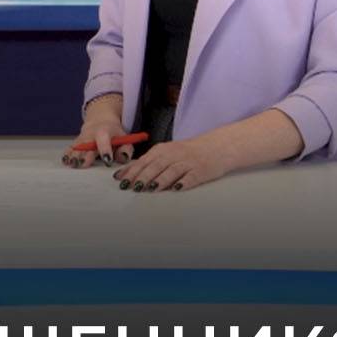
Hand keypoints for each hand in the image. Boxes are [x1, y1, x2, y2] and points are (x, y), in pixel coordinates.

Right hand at [63, 95, 129, 168]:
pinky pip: (70, 148)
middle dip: (84, 155)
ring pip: (77, 147)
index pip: (103, 138)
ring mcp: (82, 138)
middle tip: (83, 164)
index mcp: (104, 131)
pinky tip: (66, 161)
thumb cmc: (114, 134)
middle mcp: (91, 134)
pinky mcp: (75, 142)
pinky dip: (67, 155)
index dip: (105, 149)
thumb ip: (126, 149)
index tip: (107, 160)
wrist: (101, 121)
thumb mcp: (124, 139)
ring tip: (72, 164)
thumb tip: (122, 158)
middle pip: (86, 144)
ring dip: (74, 156)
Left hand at [109, 135, 229, 191]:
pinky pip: (191, 177)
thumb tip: (129, 173)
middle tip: (131, 187)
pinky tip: (176, 189)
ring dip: (159, 180)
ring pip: (171, 171)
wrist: (216, 147)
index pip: (144, 161)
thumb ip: (150, 162)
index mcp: (163, 150)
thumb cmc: (188, 152)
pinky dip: (183, 183)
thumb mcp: (167, 153)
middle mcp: (174, 155)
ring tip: (149, 189)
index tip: (120, 180)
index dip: (131, 170)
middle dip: (141, 177)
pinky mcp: (200, 171)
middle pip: (155, 166)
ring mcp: (187, 163)